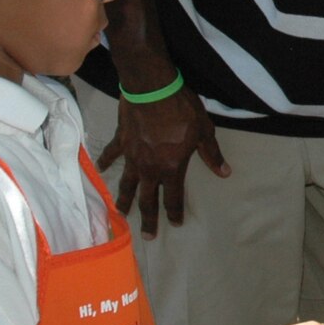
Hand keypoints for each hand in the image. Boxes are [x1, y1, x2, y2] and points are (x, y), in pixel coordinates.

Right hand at [97, 88, 228, 234]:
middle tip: (147, 236)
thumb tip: (224, 172)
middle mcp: (149, 168)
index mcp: (171, 168)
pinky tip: (100, 169)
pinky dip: (105, 162)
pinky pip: (111, 154)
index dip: (174, 212)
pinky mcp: (121, 140)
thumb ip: (211, 154)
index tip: (175, 224)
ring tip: (121, 214)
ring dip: (124, 200)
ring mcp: (132, 156)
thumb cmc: (182, 109)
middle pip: (147, 199)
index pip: (173, 197)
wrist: (152, 88)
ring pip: (126, 184)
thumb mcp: (203, 131)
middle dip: (148, 219)